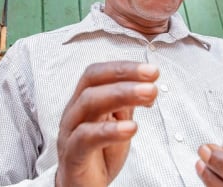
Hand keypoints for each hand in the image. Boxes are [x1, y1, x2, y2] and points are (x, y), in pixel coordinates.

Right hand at [55, 62, 158, 186]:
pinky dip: (109, 130)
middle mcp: (74, 112)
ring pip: (89, 103)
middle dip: (124, 76)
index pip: (97, 74)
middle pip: (93, 83)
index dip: (122, 68)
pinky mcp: (72, 155)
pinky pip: (85, 138)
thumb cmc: (98, 154)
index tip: (151, 70)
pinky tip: (131, 127)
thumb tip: (146, 84)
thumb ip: (126, 105)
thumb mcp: (116, 125)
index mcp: (83, 101)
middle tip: (152, 78)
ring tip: (149, 95)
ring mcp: (70, 133)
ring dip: (121, 95)